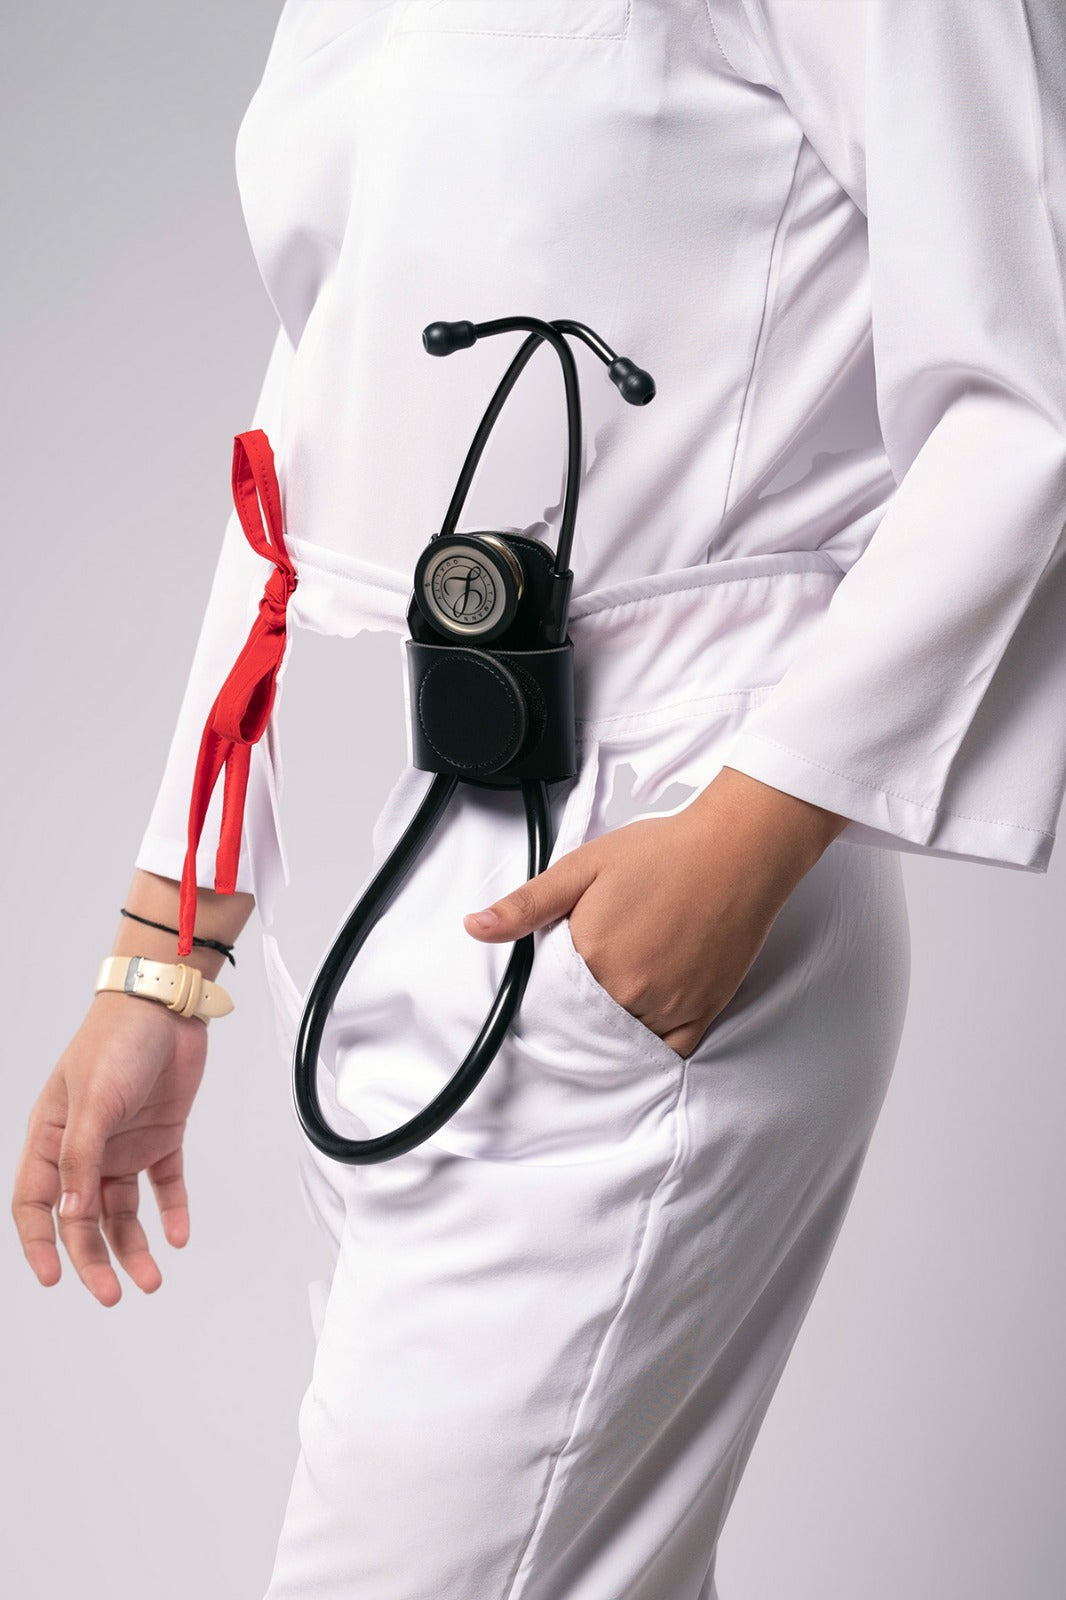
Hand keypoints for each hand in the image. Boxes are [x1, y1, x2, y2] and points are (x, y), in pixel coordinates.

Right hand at [11, 992, 208, 1306]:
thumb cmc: (116, 1041)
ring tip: (151, 1279)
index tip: (56, 1279)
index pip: (36, 1203)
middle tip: (113, 1294)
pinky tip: (178, 1236)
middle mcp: (85, 1147)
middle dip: (94, 1258)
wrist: (167, 1005)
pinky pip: (165, 1184)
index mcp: (52, 1137)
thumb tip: (68, 1216)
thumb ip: (80, 1159)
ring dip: (135, 1246)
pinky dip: (172, 1211)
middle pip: (82, 1217)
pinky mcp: (162, 1136)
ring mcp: (124, 1144)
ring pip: (122, 1210)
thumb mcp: (92, 1101)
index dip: (41, 1244)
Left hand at [463, 766, 847, 1058]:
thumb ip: (527, 904)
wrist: (736, 851)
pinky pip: (668, 1051)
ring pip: (622, 1040)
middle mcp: (627, 990)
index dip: (546, 991)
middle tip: (587, 985)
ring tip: (617, 996)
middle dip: (576, 1012)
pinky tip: (645, 1024)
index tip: (552, 981)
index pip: (548, 998)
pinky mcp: (702, 1012)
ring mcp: (667, 1006)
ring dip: (611, 1029)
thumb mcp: (582, 867)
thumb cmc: (664, 853)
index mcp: (591, 957)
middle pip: (584, 1023)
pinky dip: (652, 1046)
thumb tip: (476, 927)